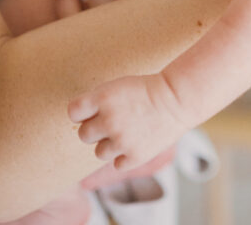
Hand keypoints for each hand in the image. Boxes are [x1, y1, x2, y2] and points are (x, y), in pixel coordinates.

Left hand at [69, 73, 185, 172]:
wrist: (177, 99)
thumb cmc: (146, 90)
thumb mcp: (118, 86)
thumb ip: (98, 103)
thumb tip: (80, 122)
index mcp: (102, 97)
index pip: (73, 112)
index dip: (81, 112)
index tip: (91, 111)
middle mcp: (109, 120)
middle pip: (84, 135)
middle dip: (96, 129)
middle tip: (113, 122)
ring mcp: (121, 140)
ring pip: (99, 152)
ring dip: (110, 144)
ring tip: (127, 132)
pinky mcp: (134, 157)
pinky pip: (117, 163)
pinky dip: (125, 156)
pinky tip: (136, 142)